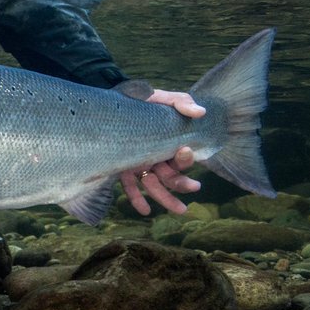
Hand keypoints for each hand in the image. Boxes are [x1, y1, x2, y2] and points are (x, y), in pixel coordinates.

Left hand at [120, 90, 204, 214]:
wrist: (110, 106)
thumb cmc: (140, 100)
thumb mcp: (161, 98)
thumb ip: (181, 102)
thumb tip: (200, 112)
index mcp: (166, 142)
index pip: (180, 156)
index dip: (185, 157)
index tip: (185, 151)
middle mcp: (154, 156)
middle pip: (171, 175)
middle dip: (184, 183)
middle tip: (195, 188)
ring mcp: (138, 163)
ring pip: (154, 185)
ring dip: (167, 198)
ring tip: (180, 211)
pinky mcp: (121, 167)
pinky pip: (130, 186)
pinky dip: (137, 199)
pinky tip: (145, 211)